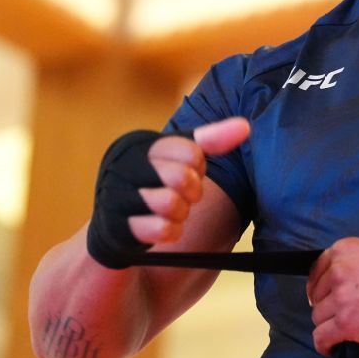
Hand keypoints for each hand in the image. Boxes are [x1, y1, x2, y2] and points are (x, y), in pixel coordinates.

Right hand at [86, 117, 249, 268]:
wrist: (117, 226)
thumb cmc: (156, 184)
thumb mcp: (181, 157)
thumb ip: (211, 139)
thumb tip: (245, 126)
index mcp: (138, 145)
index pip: (191, 151)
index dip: (197, 167)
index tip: (187, 170)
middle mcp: (121, 167)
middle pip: (181, 177)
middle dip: (191, 191)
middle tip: (182, 195)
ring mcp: (114, 197)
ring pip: (170, 204)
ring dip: (180, 213)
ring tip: (171, 211)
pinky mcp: (115, 228)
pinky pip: (161, 230)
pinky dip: (170, 231)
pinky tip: (162, 227)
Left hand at [306, 237, 358, 355]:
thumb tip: (347, 269)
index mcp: (346, 249)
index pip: (317, 270)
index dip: (320, 286)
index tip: (323, 296)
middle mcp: (339, 271)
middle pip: (317, 296)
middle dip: (327, 306)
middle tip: (341, 315)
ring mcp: (342, 298)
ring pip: (318, 318)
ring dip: (329, 325)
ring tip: (343, 332)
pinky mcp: (348, 324)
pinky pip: (322, 338)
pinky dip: (324, 345)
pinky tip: (332, 348)